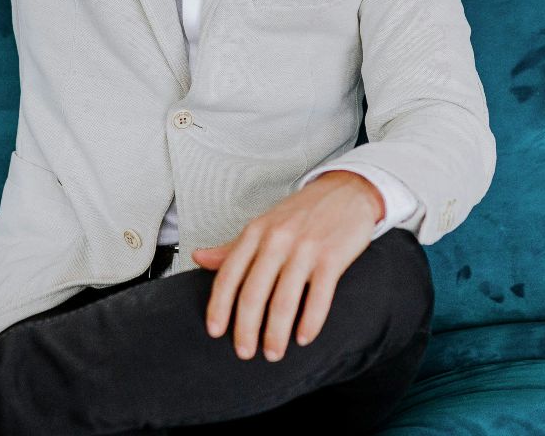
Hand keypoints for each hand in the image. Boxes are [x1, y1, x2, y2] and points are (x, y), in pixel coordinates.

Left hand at [191, 170, 382, 362]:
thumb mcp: (263, 225)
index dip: (219, 306)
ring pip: (284, 300)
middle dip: (246, 329)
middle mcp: (277, 240)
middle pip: (253, 293)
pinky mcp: (332, 257)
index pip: (229, 275)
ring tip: (274, 354)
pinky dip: (310, 322)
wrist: (346, 191)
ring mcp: (305, 248)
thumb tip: (198, 258)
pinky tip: (304, 339)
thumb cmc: (300, 213)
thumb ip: (232, 247)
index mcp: (255, 232)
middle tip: (244, 353)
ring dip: (276, 334)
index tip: (215, 332)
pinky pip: (319, 296)